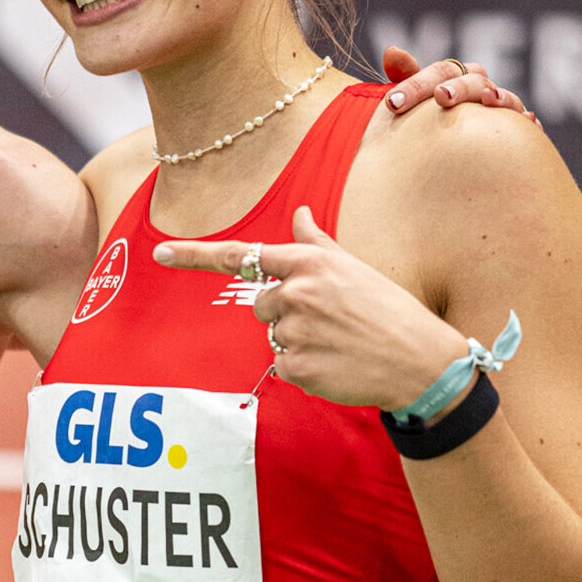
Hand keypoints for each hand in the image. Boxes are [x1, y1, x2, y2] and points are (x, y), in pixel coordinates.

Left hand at [152, 206, 464, 411]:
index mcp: (307, 263)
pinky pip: (283, 366)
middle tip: (330, 321)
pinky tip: (336, 364)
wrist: (422, 362)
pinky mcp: (296, 366)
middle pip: (260, 305)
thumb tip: (299, 213)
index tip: (160, 253)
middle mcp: (295, 293)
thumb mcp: (355, 268)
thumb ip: (316, 244)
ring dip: (297, 341)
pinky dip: (304, 368)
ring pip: (272, 336)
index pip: (241, 256)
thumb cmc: (389, 310)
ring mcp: (294, 331)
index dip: (194, 255)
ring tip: (338, 342)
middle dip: (286, 313)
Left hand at [380, 46, 535, 123]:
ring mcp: (502, 108)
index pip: (437, 73)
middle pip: (474, 80)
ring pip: (506, 98)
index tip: (392, 102)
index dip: (416, 85)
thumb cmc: (427, 118)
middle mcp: (481, 88)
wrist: (453, 147)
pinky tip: (529, 122)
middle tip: (440, 96)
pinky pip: (528, 125)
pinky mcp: (518, 130)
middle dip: (458, 87)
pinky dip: (529, 121)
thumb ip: (405, 78)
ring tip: (489, 100)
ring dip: (500, 97)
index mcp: (453, 78)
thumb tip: (391, 51)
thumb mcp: (413, 101)